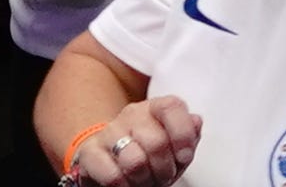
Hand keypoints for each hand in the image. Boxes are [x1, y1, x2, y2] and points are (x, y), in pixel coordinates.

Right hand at [53, 100, 205, 186]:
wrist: (111, 164)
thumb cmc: (149, 155)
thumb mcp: (174, 147)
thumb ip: (189, 134)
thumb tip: (195, 122)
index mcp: (156, 108)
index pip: (172, 107)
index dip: (182, 135)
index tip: (184, 157)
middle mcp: (132, 114)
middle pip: (156, 143)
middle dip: (164, 170)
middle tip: (162, 177)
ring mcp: (109, 132)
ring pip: (134, 162)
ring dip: (144, 181)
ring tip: (144, 181)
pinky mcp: (90, 153)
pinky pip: (113, 176)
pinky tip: (126, 184)